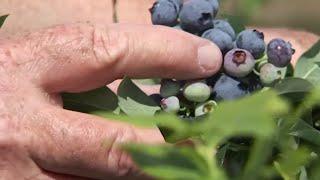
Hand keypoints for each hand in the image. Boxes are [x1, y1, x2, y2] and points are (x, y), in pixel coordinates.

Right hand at [0, 23, 221, 178]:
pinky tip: (138, 169)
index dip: (162, 52)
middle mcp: (22, 132)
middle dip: (166, 148)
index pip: (105, 52)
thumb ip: (81, 70)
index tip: (205, 56)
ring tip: (177, 161)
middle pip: (113, 146)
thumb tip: (144, 75)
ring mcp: (21, 178)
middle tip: (205, 142)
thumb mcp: (31, 65)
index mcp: (24, 71)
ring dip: (145, 174)